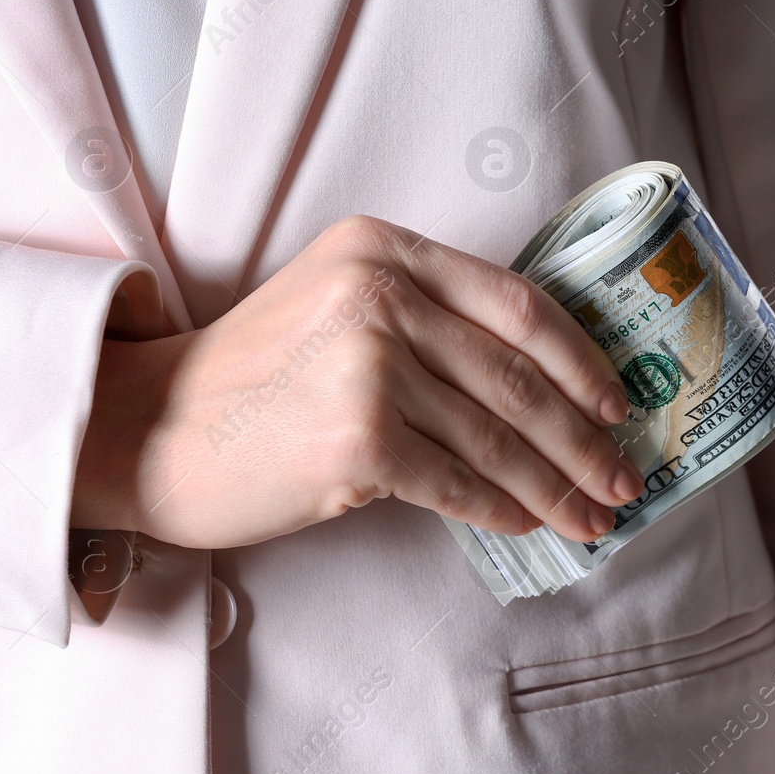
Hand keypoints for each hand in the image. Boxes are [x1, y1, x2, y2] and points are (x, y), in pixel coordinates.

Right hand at [72, 215, 640, 547]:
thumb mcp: (339, 305)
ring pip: (496, 436)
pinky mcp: (356, 440)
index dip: (579, 359)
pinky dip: (503, 509)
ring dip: (557, 485)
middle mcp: (378, 294)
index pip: (515, 302)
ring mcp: (366, 365)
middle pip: (516, 375)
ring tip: (594, 516)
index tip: (617, 402)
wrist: (149, 432)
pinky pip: (458, 483)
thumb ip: (429, 319)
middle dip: (583, 437)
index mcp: (383, 249)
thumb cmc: (257, 379)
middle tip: (625, 477)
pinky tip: (530, 524)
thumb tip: (549, 387)